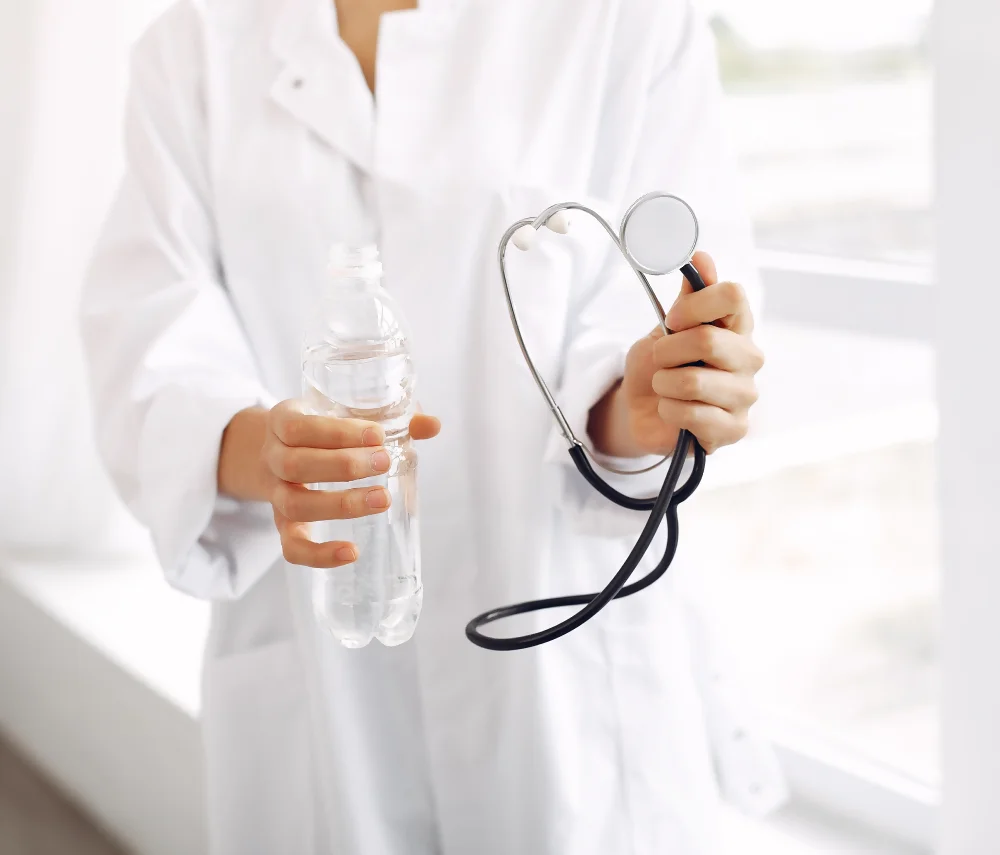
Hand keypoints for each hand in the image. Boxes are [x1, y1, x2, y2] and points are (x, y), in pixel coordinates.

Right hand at [261, 402, 439, 567]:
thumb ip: (389, 418)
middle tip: (384, 462)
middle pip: (295, 465)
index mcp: (283, 420)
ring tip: (382, 499)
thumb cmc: (325, 430)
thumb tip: (433, 425)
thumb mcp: (346, 415)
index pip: (298, 427)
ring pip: (294, 505)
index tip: (377, 435)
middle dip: (343, 466)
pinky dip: (319, 555)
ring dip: (339, 504)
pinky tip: (352, 552)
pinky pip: (292, 548)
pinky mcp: (285, 527)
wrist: (283, 450)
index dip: (337, 432)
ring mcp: (276, 495)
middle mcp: (273, 457)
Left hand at [589, 251, 763, 456]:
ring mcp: (745, 395)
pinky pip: (692, 414)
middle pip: (708, 339)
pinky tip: (673, 411)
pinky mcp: (734, 429)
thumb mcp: (666, 326)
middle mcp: (749, 358)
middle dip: (667, 351)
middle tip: (661, 361)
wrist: (642, 409)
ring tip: (666, 388)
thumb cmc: (658, 366)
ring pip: (693, 381)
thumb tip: (702, 258)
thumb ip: (688, 297)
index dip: (692, 305)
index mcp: (737, 325)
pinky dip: (669, 410)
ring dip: (664, 384)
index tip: (672, 321)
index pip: (732, 295)